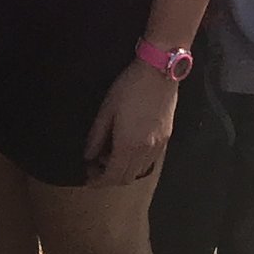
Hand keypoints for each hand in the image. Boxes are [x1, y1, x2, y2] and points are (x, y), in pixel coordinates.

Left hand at [84, 58, 179, 185]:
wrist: (159, 72)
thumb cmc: (130, 87)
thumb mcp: (107, 109)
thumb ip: (97, 135)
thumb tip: (88, 155)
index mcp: (128, 145)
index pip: (113, 176)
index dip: (99, 181)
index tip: (88, 179)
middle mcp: (145, 151)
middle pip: (127, 178)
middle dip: (109, 178)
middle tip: (95, 166)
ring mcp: (158, 146)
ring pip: (139, 172)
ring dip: (123, 171)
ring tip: (110, 155)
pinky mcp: (166, 138)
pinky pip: (150, 162)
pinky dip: (136, 163)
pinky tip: (128, 148)